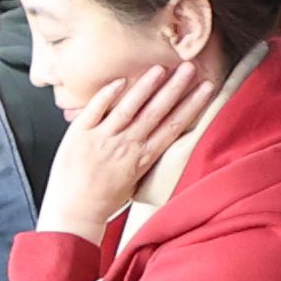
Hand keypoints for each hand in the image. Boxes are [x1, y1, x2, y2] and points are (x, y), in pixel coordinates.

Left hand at [42, 54, 223, 234]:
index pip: (174, 126)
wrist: (74, 213)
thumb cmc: (103, 200)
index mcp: (142, 158)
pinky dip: (107, 95)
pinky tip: (121, 80)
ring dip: (146, 86)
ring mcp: (102, 139)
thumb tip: (158, 136)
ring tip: (162, 67)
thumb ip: (144, 156)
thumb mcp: (133, 180)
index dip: (192, 105)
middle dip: (175, 88)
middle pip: (156, 112)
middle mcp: (126, 146)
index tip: (206, 87)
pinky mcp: (80, 135)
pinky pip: (95, 109)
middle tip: (190, 67)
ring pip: (128, 107)